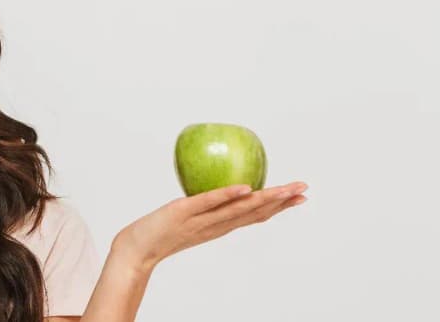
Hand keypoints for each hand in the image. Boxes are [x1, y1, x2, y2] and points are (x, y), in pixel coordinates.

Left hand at [114, 181, 307, 270]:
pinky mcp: (183, 213)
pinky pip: (207, 202)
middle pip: (253, 213)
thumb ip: (206, 208)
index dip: (278, 206)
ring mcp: (200, 220)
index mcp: (218, 226)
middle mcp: (215, 225)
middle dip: (281, 201)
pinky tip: (245, 188)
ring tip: (284, 189)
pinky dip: (227, 195)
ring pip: (237, 209)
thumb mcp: (190, 219)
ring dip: (263, 198)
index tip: (300, 196)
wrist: (135, 250)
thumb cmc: (160, 233)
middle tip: (304, 189)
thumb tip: (222, 188)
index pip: (254, 216)